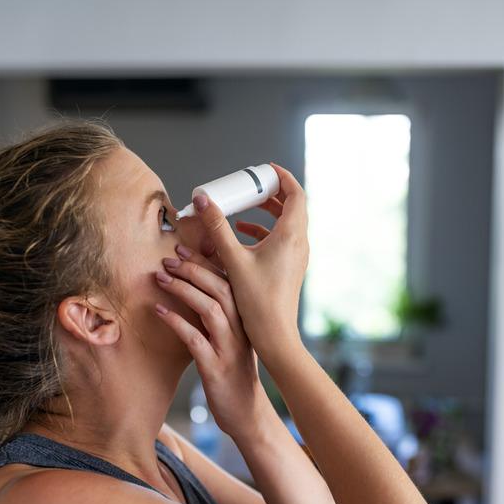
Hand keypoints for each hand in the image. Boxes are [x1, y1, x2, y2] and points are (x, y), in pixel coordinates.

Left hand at [153, 247, 270, 439]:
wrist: (248, 413)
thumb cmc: (234, 373)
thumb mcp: (231, 340)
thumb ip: (218, 316)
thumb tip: (194, 291)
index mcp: (246, 319)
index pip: (228, 281)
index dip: (205, 262)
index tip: (183, 249)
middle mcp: (241, 329)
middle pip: (221, 288)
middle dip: (193, 269)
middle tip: (168, 259)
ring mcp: (230, 348)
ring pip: (210, 309)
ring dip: (184, 290)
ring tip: (161, 278)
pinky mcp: (216, 368)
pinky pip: (196, 340)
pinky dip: (176, 323)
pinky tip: (159, 311)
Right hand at [189, 162, 309, 359]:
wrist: (275, 335)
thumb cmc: (258, 301)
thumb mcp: (233, 260)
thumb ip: (217, 228)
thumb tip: (203, 200)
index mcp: (291, 235)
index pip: (296, 193)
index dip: (282, 177)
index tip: (266, 169)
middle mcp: (299, 243)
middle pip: (292, 205)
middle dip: (272, 192)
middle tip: (252, 184)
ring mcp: (297, 256)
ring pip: (287, 223)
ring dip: (268, 211)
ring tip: (246, 205)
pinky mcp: (290, 267)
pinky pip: (282, 239)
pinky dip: (265, 230)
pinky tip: (243, 234)